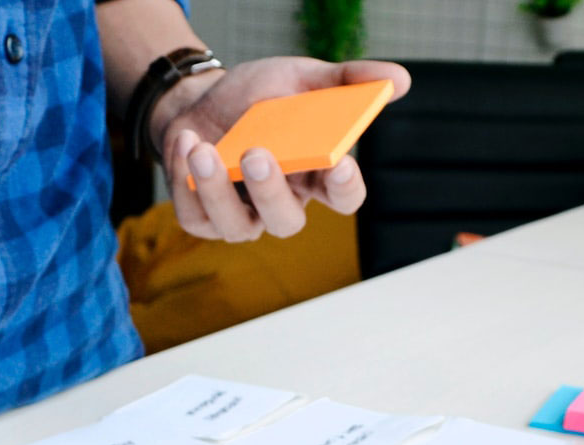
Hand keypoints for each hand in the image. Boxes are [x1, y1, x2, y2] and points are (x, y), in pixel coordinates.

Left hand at [155, 57, 409, 241]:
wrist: (201, 103)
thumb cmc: (257, 98)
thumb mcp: (302, 77)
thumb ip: (347, 80)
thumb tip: (398, 80)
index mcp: (314, 175)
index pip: (343, 197)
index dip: (345, 189)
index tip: (340, 166)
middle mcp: (281, 202)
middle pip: (287, 222)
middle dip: (271, 193)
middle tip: (257, 154)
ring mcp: (242, 215)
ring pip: (238, 228)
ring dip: (218, 191)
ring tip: (203, 149)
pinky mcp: (203, 218)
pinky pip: (195, 216)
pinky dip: (186, 180)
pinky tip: (186, 141)